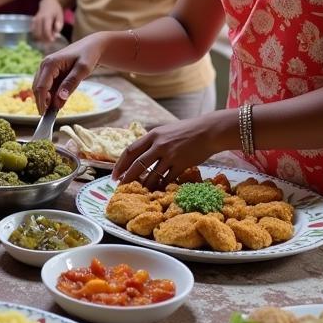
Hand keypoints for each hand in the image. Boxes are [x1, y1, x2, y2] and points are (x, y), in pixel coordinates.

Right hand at [31, 33, 108, 112]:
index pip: (41, 86)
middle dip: (42, 102)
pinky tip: (57, 102)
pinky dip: (50, 95)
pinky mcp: (50, 72)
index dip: (41, 102)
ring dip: (45, 99)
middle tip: (50, 116)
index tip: (44, 116)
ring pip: (40, 88)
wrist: (91, 46)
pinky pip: (46, 86)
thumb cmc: (88, 55)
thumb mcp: (83, 69)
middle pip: (37, 88)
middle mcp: (44, 65)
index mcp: (50, 63)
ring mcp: (46, 68)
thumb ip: (70, 84)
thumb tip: (58, 101)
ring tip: (55, 110)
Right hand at [33, 0, 64, 42]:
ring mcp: (34, 20)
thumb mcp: (60, 16)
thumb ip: (59, 25)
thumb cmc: (56, 10)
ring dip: (40, 39)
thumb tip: (56, 34)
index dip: (49, 37)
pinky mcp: (32, 22)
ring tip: (47, 39)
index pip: (46, 30)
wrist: (48, 3)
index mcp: (47, 17)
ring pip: (35, 33)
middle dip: (44, 39)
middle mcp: (39, 19)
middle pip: (39, 33)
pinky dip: (37, 36)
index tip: (52, 40)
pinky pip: (33, 32)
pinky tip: (43, 36)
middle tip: (50, 41)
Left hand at [111, 110, 233, 188]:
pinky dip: (161, 185)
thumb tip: (138, 155)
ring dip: (144, 185)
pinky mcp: (181, 164)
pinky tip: (157, 190)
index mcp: (152, 135)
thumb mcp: (165, 131)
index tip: (115, 175)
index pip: (130, 151)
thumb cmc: (186, 131)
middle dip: (127, 178)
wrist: (208, 131)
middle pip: (137, 165)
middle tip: (122, 187)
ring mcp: (170, 155)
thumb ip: (152, 141)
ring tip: (140, 191)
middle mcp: (159, 145)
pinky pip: (167, 179)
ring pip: (151, 175)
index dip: (120, 164)